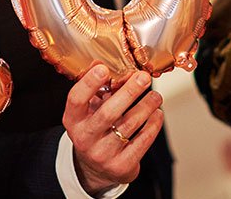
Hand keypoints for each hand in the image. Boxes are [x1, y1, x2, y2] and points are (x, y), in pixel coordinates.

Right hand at [63, 65, 163, 195]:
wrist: (97, 168)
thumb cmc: (95, 130)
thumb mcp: (89, 111)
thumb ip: (96, 88)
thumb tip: (101, 62)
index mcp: (73, 120)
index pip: (76, 100)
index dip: (89, 83)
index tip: (103, 68)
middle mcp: (85, 138)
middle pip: (107, 113)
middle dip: (128, 92)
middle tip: (143, 77)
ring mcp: (103, 154)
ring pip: (128, 126)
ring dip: (145, 107)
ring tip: (156, 96)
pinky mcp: (121, 165)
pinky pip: (142, 141)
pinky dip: (152, 125)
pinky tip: (157, 113)